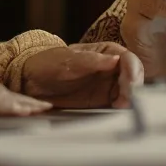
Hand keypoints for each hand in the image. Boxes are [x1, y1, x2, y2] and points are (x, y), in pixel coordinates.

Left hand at [21, 42, 144, 108]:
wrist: (32, 83)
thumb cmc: (49, 64)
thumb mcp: (67, 61)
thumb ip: (91, 61)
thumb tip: (115, 59)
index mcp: (107, 52)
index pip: (128, 59)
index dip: (132, 71)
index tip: (130, 84)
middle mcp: (112, 68)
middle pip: (133, 77)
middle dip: (133, 89)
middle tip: (127, 101)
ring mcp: (109, 85)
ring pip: (129, 92)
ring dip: (130, 100)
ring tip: (121, 108)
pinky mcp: (104, 101)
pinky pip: (119, 104)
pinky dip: (122, 109)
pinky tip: (117, 113)